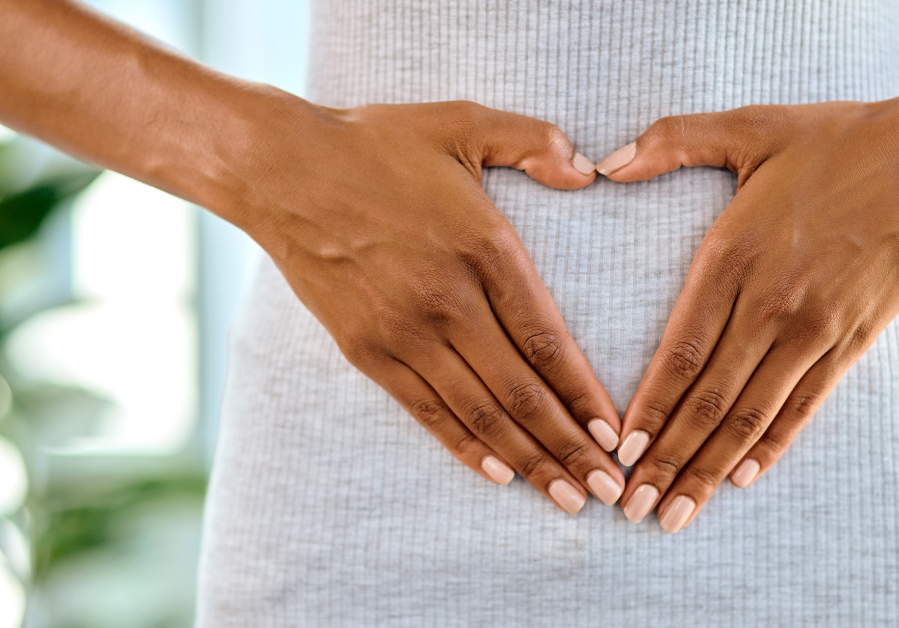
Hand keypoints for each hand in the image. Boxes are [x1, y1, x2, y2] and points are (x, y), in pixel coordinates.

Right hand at [234, 98, 624, 513]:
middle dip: (572, 448)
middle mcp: (448, 300)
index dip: (586, 395)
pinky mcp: (368, 350)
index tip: (616, 435)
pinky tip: (499, 474)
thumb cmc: (375, 144)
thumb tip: (589, 173)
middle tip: (611, 490)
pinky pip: (427, 410)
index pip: (548, 340)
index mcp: (484, 247)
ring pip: (479, 412)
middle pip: (522, 391)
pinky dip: (465, 447)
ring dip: (528, 460)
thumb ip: (533, 142)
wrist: (281, 171)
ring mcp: (404, 332)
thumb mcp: (461, 122)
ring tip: (567, 497)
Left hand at [597, 70, 898, 530]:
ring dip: (709, 469)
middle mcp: (771, 304)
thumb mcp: (750, 127)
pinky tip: (742, 478)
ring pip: (752, 415)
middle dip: (665, 459)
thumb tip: (605, 161)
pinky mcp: (853, 339)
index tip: (616, 451)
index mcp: (733, 256)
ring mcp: (816, 328)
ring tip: (676, 513)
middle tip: (632, 508)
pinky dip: (772, 446)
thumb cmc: (838, 139)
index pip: (677, 351)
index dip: (646, 408)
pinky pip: (806, 405)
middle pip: (708, 399)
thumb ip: (672, 141)